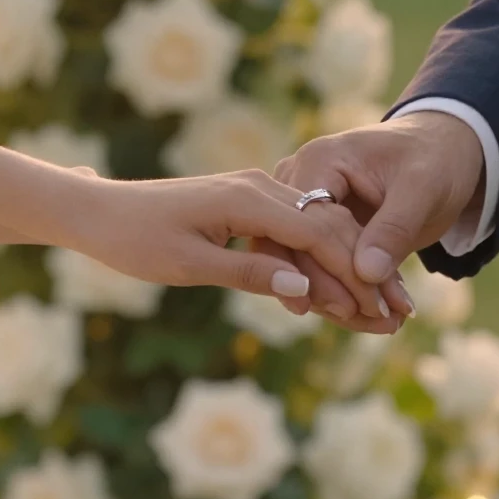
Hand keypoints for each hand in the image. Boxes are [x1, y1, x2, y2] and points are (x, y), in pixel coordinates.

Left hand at [71, 170, 392, 311]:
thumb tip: (304, 291)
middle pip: (330, 227)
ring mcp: (254, 191)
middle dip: (366, 271)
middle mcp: (258, 187)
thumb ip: (249, 274)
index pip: (319, 234)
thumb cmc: (135, 240)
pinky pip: (296, 229)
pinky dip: (321, 259)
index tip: (384, 306)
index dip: (355, 273)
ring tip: (381, 306)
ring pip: (318, 228)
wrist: (99, 212)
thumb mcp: (189, 265)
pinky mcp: (248, 203)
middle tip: (400, 312)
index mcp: (247, 198)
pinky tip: (340, 286)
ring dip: (350, 267)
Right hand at [270, 112, 484, 325]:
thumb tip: (365, 273)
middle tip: (380, 323)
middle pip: (296, 249)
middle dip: (334, 293)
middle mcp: (300, 182)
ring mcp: (304, 208)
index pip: (302, 223)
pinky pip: (321, 268)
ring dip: (343, 302)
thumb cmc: (434, 159)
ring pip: (304, 266)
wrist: (440, 151)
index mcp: (319, 161)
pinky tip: (383, 317)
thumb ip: (394, 227)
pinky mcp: (318, 230)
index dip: (322, 269)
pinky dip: (349, 294)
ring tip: (390, 324)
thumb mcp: (423, 188)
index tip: (353, 308)